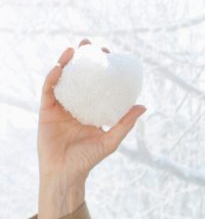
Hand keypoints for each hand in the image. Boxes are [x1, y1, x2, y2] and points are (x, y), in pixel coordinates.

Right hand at [37, 40, 145, 218]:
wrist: (66, 173)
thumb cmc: (89, 159)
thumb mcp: (111, 140)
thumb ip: (125, 123)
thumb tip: (144, 106)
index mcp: (92, 110)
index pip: (98, 84)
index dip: (102, 69)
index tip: (109, 55)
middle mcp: (76, 105)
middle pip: (80, 77)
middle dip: (83, 59)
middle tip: (89, 44)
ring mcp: (60, 106)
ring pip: (63, 79)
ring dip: (67, 62)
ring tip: (74, 50)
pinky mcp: (46, 110)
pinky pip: (49, 90)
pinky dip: (53, 78)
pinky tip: (59, 68)